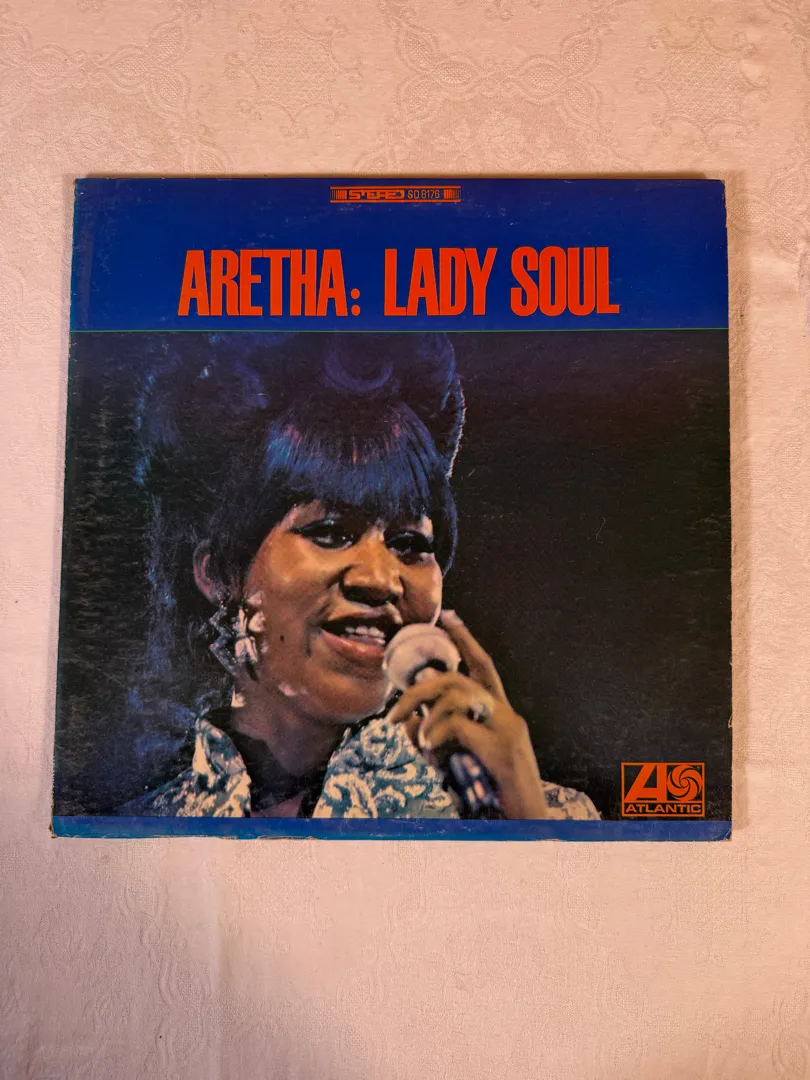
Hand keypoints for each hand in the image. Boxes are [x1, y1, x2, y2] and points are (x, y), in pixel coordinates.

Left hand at [387, 610, 547, 818]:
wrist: (530, 829)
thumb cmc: (499, 800)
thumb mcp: (466, 762)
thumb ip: (445, 738)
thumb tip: (411, 722)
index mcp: (503, 716)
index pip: (484, 666)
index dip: (467, 639)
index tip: (449, 616)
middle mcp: (509, 715)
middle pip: (460, 677)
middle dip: (420, 688)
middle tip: (392, 711)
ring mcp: (508, 730)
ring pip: (457, 693)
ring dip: (423, 713)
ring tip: (406, 736)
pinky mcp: (501, 748)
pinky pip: (458, 724)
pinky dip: (436, 733)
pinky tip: (427, 752)